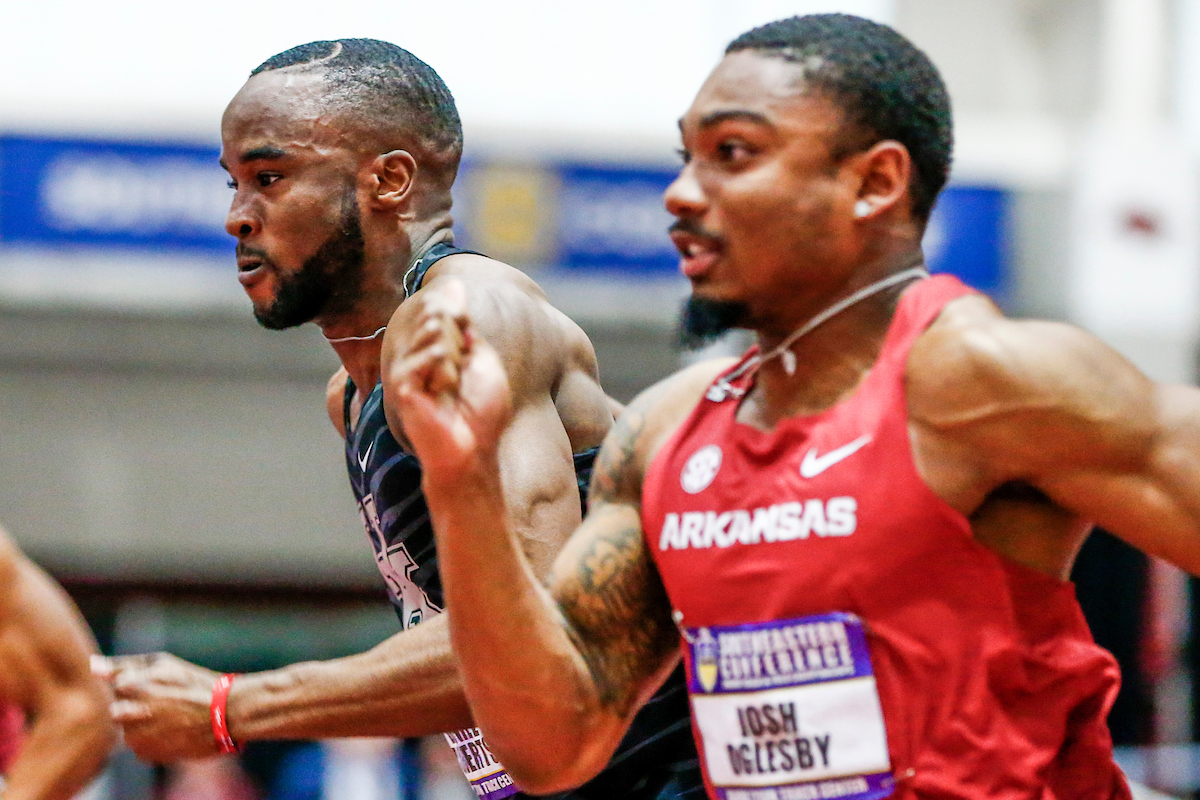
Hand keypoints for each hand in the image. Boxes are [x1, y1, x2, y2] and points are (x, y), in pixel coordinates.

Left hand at [91, 653, 221, 761]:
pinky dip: (151, 740)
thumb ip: (123, 665)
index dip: (139, 685)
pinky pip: (138, 747)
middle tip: (162, 705)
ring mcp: (136, 736)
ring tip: (169, 719)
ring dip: (142, 725)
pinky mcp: (145, 754)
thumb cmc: (194, 684)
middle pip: (118, 710)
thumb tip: (92, 665)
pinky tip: (171, 732)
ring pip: (127, 730)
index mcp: (132, 686)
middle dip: (135, 708)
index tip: (159, 686)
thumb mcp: (163, 665)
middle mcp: (129, 712)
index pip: (118, 686)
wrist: (225, 714)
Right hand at [391, 279, 513, 476]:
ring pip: (430, 332)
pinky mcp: (402, 388)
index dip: (453, 305)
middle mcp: (419, 358)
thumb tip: (456, 288)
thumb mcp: (483, 359)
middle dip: (454, 326)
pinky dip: (439, 365)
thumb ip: (466, 327)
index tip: (462, 304)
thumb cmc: (483, 411)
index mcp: (439, 351)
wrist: (476, 449)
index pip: (440, 311)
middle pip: (434, 315)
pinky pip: (420, 358)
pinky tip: (444, 384)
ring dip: (451, 351)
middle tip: (462, 364)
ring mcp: (409, 372)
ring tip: (454, 380)